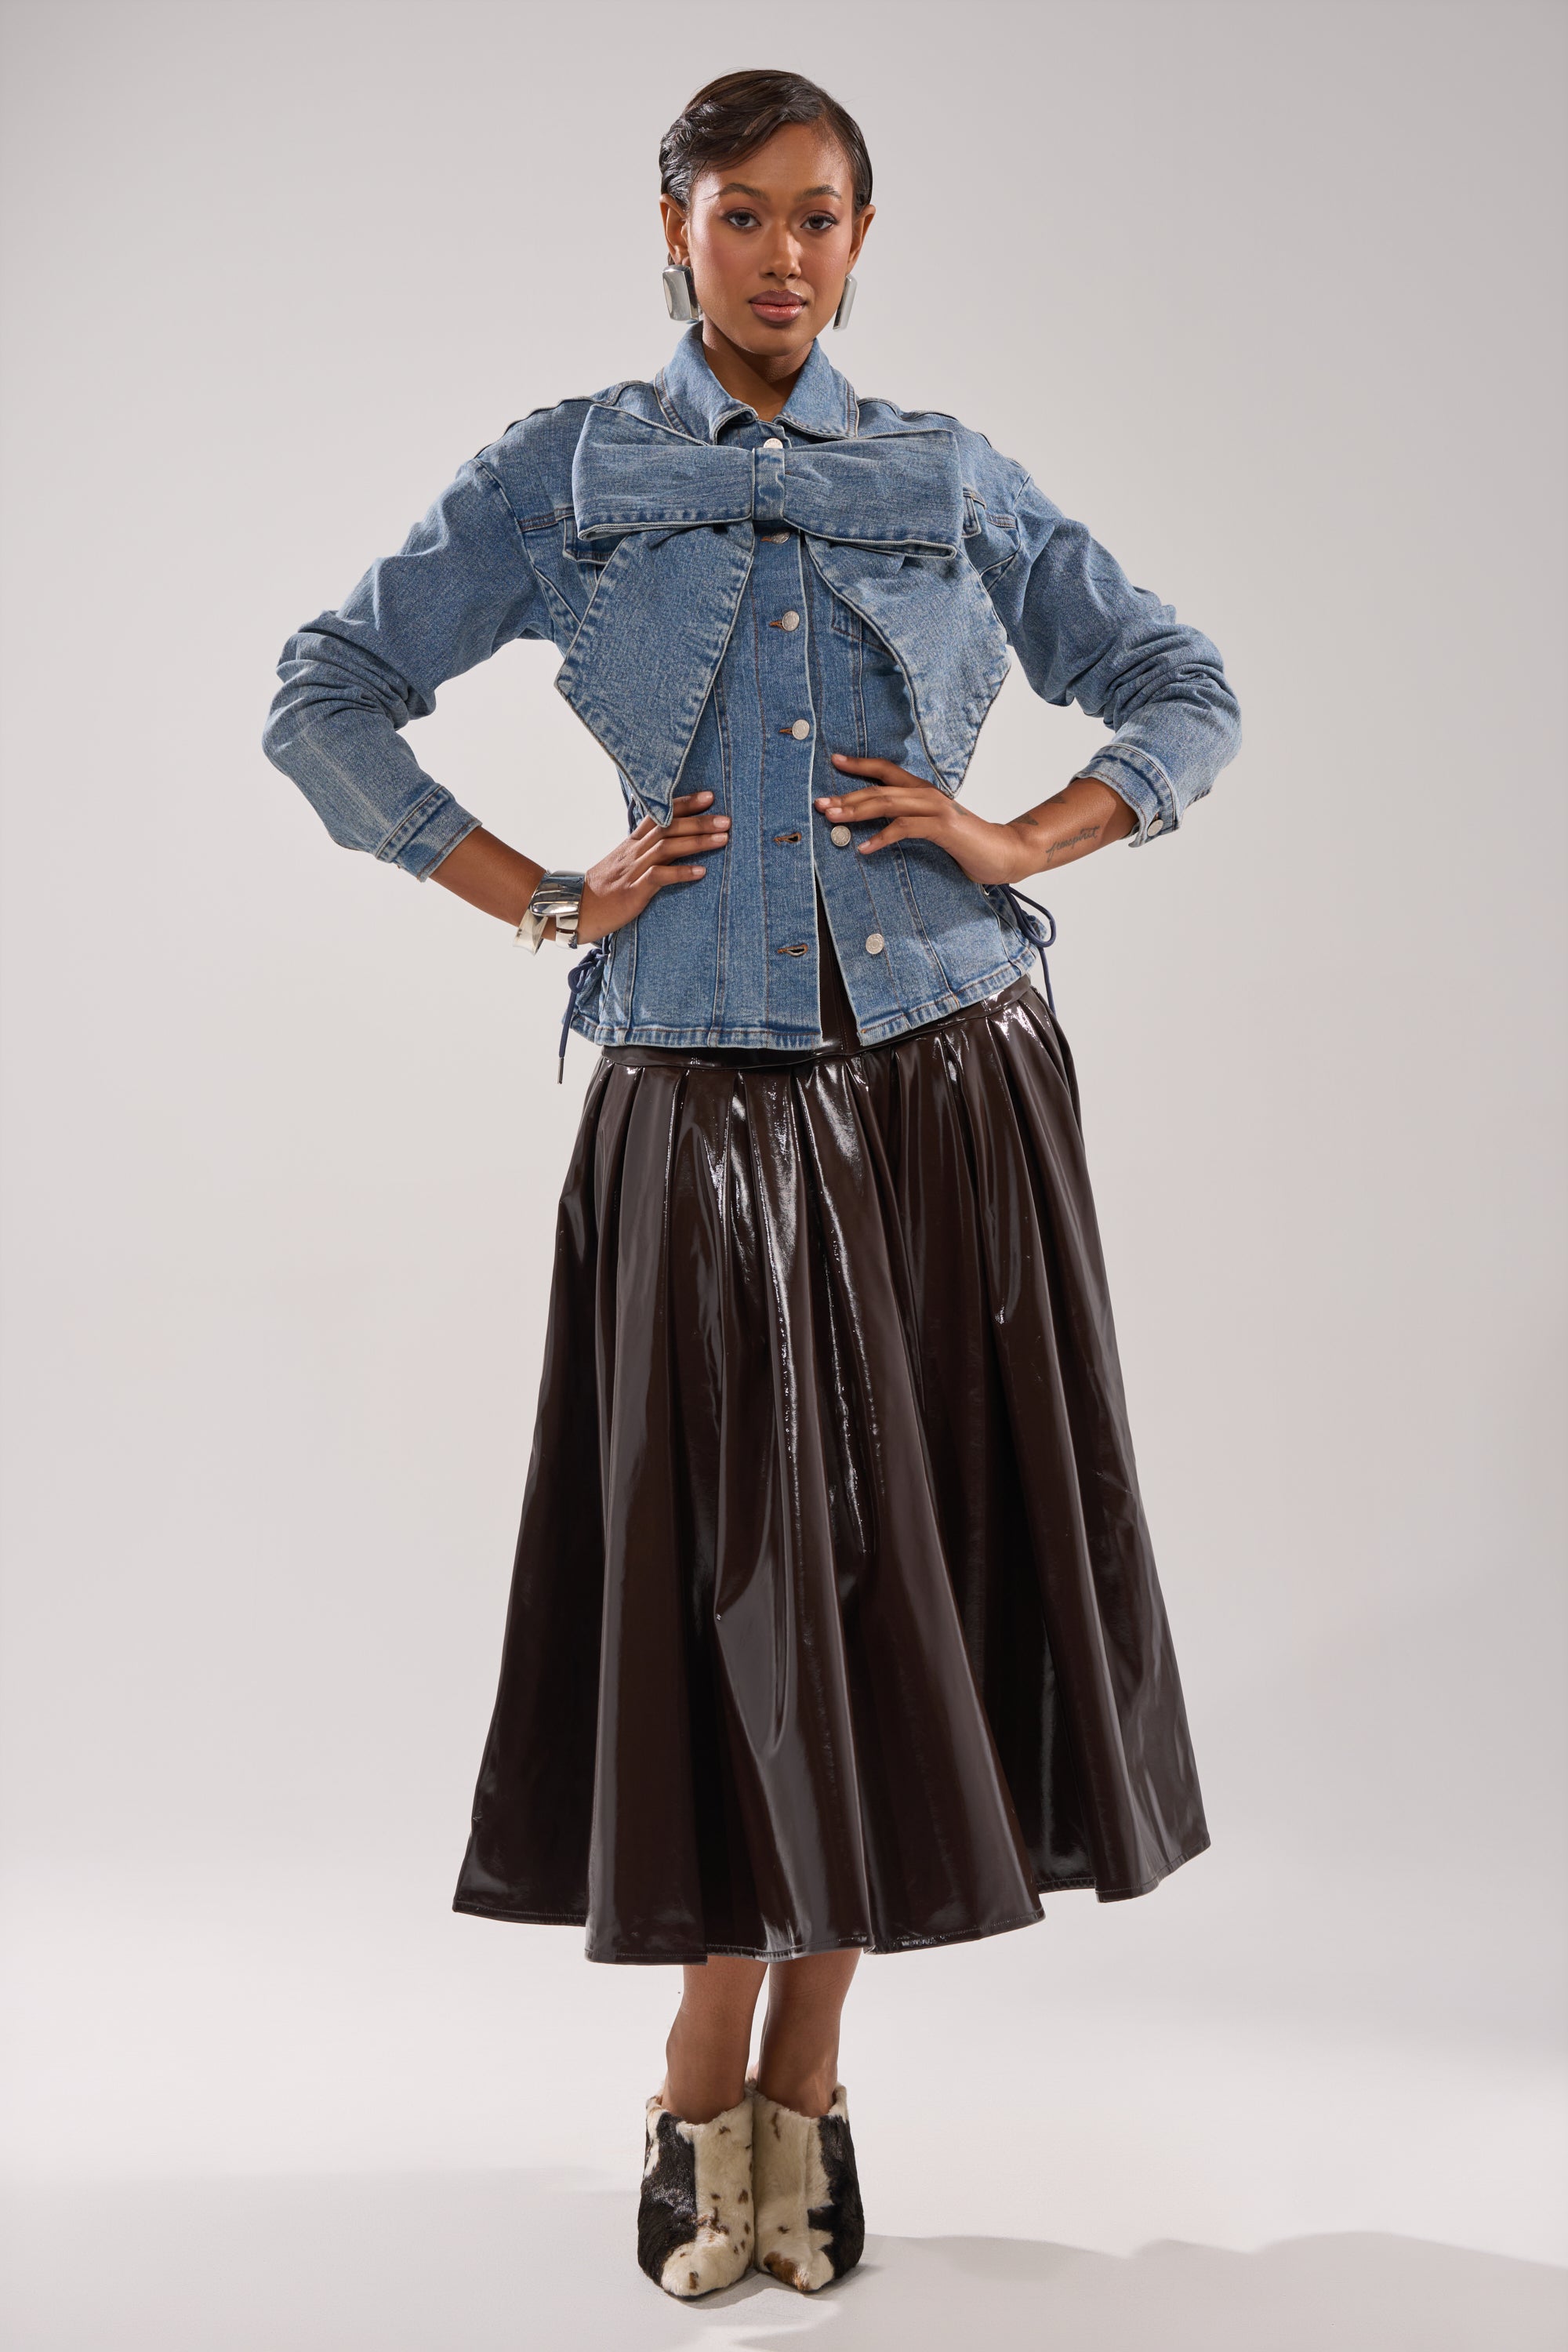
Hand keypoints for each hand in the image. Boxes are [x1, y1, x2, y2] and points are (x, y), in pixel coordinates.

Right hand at [577, 790, 729, 943]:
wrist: (575, 907)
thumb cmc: (602, 890)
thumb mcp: (623, 865)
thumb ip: (644, 854)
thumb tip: (670, 847)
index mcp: (632, 843)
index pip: (660, 816)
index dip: (684, 804)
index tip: (709, 796)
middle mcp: (634, 851)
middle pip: (669, 828)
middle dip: (699, 821)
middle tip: (726, 818)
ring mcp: (634, 869)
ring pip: (668, 847)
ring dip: (697, 841)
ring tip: (723, 838)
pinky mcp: (634, 890)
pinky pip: (660, 876)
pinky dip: (681, 873)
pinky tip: (701, 872)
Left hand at [815, 756, 1029, 884]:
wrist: (1005, 852)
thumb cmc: (967, 844)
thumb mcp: (933, 829)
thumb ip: (909, 823)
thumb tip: (876, 829)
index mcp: (923, 791)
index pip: (886, 771)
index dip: (860, 765)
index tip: (835, 760)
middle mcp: (926, 794)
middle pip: (878, 788)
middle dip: (846, 796)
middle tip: (819, 803)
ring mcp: (935, 808)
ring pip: (887, 804)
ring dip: (856, 811)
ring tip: (832, 819)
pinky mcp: (942, 827)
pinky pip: (904, 828)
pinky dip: (882, 838)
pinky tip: (864, 849)